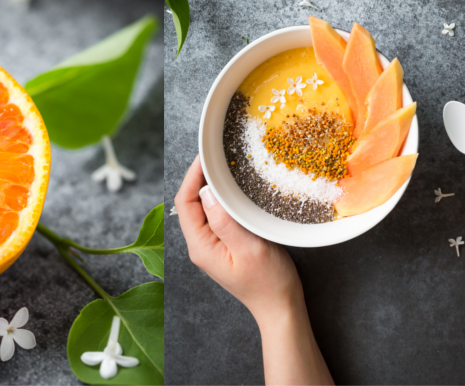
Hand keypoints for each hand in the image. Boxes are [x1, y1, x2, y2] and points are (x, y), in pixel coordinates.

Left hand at [175, 155, 332, 384]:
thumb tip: (206, 191)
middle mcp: (201, 245)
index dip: (192, 177)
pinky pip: (215, 216)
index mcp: (200, 246)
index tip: (204, 158)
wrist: (281, 308)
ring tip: (224, 168)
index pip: (184, 203)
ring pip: (203, 208)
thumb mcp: (249, 248)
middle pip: (190, 203)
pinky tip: (233, 191)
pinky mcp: (224, 244)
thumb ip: (224, 220)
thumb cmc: (269, 283)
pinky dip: (222, 199)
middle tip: (215, 157)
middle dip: (199, 178)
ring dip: (211, 188)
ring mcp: (211, 245)